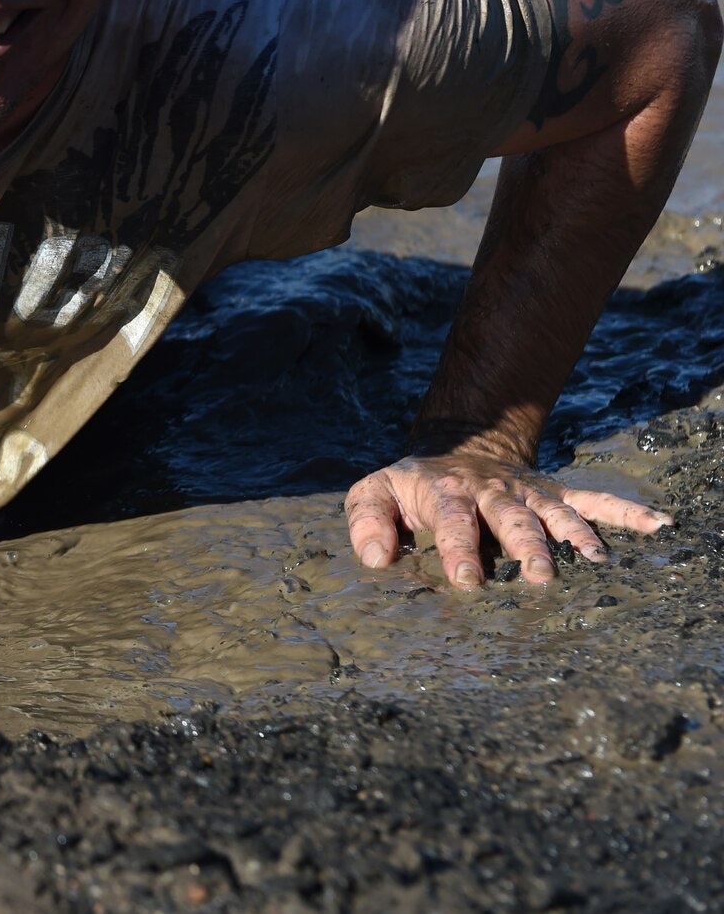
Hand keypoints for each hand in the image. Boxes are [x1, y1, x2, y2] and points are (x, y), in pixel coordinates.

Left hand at [345, 453, 672, 588]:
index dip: (458, 548)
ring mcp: (527, 492)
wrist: (455, 445)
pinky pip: (594, 499)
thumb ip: (366, 520)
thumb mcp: (375, 491)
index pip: (452, 521)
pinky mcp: (552, 493)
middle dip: (526, 546)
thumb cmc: (411, 484)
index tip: (467, 579)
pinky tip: (658, 526)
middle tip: (540, 578)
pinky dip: (626, 512)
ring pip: (554, 512)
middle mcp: (492, 492)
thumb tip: (376, 559)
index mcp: (446, 493)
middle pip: (511, 518)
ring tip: (596, 560)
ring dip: (574, 535)